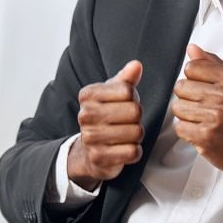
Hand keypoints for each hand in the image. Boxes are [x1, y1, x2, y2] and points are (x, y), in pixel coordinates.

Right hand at [68, 60, 144, 190]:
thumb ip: (126, 79)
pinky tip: (124, 149)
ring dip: (137, 135)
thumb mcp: (113, 94)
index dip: (133, 99)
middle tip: (126, 122)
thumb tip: (136, 65)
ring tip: (125, 135)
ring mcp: (90, 137)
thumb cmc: (105, 116)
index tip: (123, 105)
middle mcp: (85, 115)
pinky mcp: (99, 157)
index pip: (128, 91)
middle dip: (137, 118)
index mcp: (88, 95)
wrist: (89, 150)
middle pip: (135, 111)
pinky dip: (135, 151)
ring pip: (137, 132)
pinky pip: (133, 152)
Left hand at [172, 44, 222, 192]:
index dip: (194, 79)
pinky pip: (179, 128)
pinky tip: (201, 131)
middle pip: (181, 87)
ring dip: (187, 116)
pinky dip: (187, 132)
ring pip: (177, 108)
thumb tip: (192, 49)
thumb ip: (212, 64)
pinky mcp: (205, 136)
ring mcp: (214, 116)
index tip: (204, 89)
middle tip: (204, 108)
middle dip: (188, 98)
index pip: (191, 67)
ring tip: (203, 120)